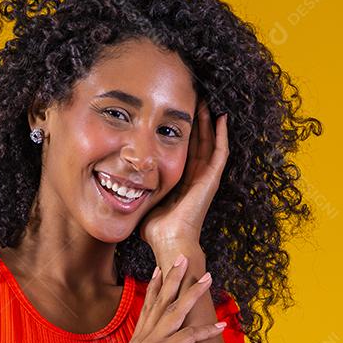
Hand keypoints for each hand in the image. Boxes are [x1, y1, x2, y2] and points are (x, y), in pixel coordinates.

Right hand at [127, 253, 228, 342]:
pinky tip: (221, 325)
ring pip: (175, 313)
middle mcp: (141, 339)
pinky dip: (205, 330)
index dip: (157, 286)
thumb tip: (167, 342)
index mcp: (137, 341)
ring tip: (208, 279)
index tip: (163, 268)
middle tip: (184, 258)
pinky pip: (188, 337)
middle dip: (174, 278)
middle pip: (160, 302)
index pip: (148, 307)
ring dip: (193, 294)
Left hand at [139, 100, 228, 250]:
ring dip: (209, 123)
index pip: (185, 152)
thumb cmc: (156, 229)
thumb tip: (121, 183)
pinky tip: (221, 119)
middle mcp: (196, 178)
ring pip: (210, 144)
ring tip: (207, 104)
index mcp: (181, 182)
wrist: (169, 240)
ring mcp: (206, 179)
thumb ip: (138, 191)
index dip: (183, 134)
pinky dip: (222, 136)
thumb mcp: (144, 201)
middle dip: (196, 123)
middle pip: (199, 144)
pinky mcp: (211, 180)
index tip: (175, 117)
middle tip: (193, 102)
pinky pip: (220, 153)